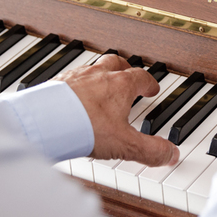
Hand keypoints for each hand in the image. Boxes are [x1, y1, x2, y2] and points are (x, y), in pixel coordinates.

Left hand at [58, 53, 178, 167]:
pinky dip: (75, 85)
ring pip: (92, 67)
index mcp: (120, 85)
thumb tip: (171, 154)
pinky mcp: (55, 84)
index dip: (149, 83)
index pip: (141, 77)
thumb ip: (151, 150)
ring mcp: (75, 77)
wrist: (46, 122)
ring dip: (98, 74)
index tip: (151, 88)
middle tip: (128, 76)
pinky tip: (72, 97)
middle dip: (125, 68)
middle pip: (116, 62)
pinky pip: (69, 78)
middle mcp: (98, 75)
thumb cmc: (86, 128)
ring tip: (99, 85)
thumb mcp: (126, 145)